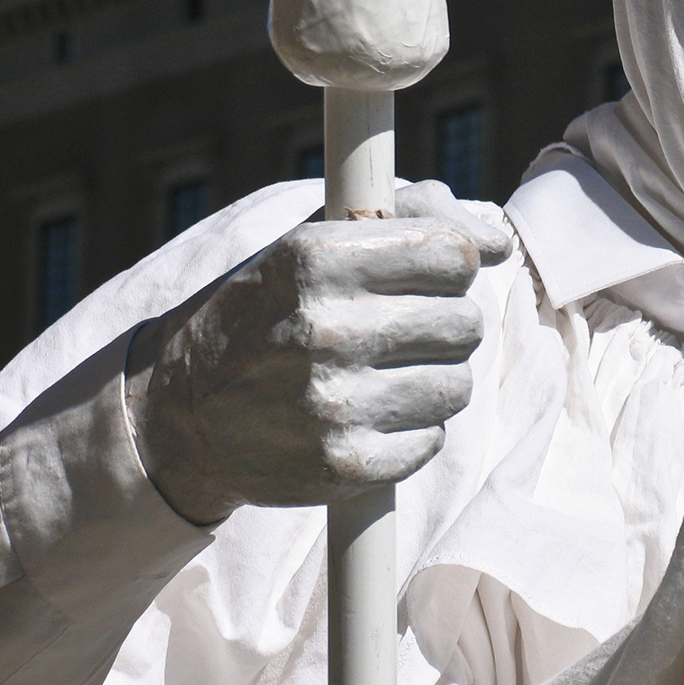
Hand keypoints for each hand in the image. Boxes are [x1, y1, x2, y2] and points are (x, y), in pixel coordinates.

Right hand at [127, 181, 511, 524]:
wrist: (184, 414)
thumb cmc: (271, 313)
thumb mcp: (318, 243)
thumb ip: (412, 219)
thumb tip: (498, 244)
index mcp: (317, 259)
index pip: (453, 254)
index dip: (451, 265)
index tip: (426, 276)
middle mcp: (326, 329)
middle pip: (465, 323)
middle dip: (444, 325)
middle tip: (399, 332)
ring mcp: (335, 403)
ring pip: (457, 384)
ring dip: (433, 380)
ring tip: (383, 376)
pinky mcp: (347, 466)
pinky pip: (432, 439)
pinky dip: (412, 430)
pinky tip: (369, 418)